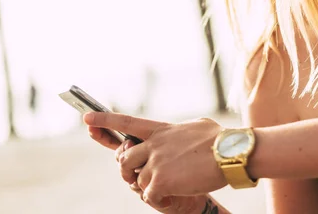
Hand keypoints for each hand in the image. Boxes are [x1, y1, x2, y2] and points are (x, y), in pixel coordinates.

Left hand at [84, 112, 226, 204]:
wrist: (230, 153)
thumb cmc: (221, 140)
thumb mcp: (196, 127)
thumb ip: (178, 132)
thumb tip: (176, 137)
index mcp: (161, 129)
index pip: (126, 122)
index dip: (104, 120)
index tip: (86, 118)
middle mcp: (154, 144)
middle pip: (123, 159)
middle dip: (127, 171)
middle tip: (137, 178)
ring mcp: (156, 162)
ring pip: (138, 180)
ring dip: (151, 187)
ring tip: (171, 186)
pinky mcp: (161, 180)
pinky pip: (149, 195)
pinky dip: (160, 200)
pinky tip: (174, 196)